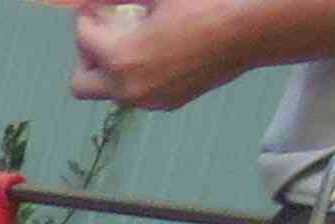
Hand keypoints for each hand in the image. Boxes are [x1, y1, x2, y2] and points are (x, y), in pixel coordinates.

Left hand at [68, 0, 258, 105]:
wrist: (252, 29)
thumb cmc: (207, 4)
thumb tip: (94, 1)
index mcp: (120, 57)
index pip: (84, 38)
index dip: (85, 18)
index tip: (91, 8)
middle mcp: (128, 87)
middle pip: (82, 83)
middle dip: (85, 56)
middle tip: (102, 33)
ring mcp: (149, 100)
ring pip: (110, 90)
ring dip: (111, 68)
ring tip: (133, 39)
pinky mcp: (170, 103)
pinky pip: (138, 94)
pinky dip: (136, 76)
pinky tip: (157, 52)